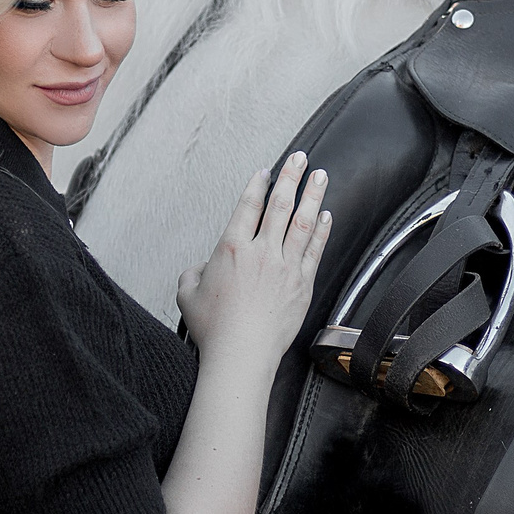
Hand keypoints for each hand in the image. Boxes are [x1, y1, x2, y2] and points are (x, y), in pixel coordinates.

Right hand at [176, 153, 330, 367]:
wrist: (242, 354)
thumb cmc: (215, 329)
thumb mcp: (187, 295)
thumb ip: (192, 273)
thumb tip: (200, 268)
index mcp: (231, 249)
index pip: (248, 206)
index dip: (257, 184)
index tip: (265, 171)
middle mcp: (261, 252)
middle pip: (280, 204)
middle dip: (290, 177)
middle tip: (299, 159)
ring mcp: (286, 267)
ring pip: (303, 221)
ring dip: (312, 195)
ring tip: (319, 176)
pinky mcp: (302, 284)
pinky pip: (315, 249)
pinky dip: (322, 229)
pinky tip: (327, 216)